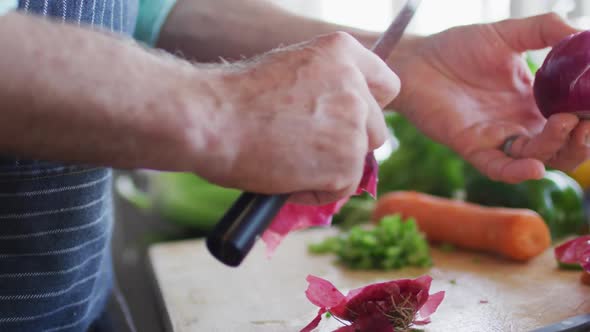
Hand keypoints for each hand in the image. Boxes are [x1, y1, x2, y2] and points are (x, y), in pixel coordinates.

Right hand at [201, 32, 399, 203]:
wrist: (210, 119)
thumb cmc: (235, 99)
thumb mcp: (291, 72)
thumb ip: (325, 87)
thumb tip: (341, 119)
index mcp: (341, 51)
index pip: (386, 86)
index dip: (367, 109)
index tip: (344, 121)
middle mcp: (355, 83)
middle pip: (376, 129)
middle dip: (347, 145)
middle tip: (307, 149)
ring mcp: (353, 122)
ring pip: (358, 161)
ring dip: (329, 169)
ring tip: (288, 161)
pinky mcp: (346, 160)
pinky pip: (342, 187)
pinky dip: (316, 191)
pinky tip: (285, 176)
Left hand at [389, 13, 588, 182]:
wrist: (416, 58)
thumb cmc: (457, 48)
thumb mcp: (507, 34)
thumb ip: (544, 30)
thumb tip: (581, 33)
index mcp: (532, 101)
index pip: (571, 119)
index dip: (588, 119)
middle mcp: (518, 123)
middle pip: (560, 147)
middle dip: (580, 141)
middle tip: (587, 123)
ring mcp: (496, 137)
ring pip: (535, 157)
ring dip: (555, 147)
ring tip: (565, 124)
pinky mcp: (470, 145)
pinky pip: (496, 167)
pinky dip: (515, 172)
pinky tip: (535, 167)